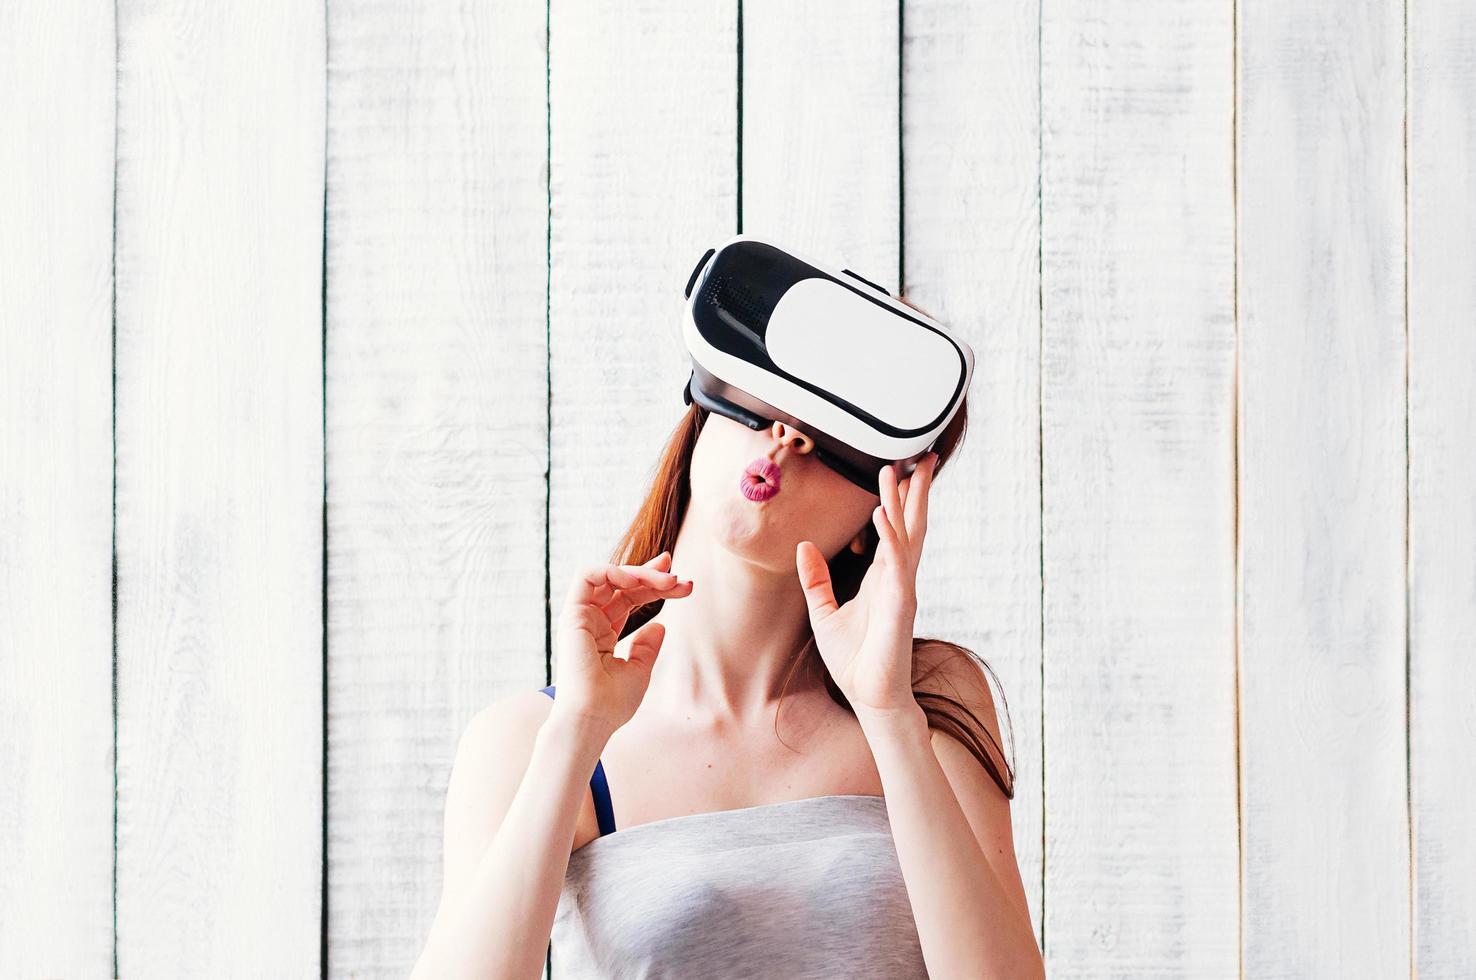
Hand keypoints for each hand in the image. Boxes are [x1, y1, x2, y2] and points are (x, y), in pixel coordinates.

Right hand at [552, 551, 692, 735]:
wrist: (592, 719)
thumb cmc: (612, 703)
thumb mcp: (639, 671)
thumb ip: (646, 647)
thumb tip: (659, 625)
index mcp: (603, 634)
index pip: (629, 598)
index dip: (653, 585)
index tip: (682, 583)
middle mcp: (591, 621)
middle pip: (622, 584)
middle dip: (652, 575)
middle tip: (679, 577)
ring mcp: (581, 617)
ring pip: (608, 576)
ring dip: (639, 572)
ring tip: (667, 581)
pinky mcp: (572, 614)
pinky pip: (587, 576)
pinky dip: (613, 571)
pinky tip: (637, 581)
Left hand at [795, 452, 937, 718]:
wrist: (869, 695)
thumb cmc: (853, 659)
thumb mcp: (824, 613)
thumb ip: (816, 580)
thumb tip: (804, 547)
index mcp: (881, 577)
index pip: (893, 529)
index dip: (897, 499)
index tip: (899, 469)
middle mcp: (896, 577)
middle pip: (909, 524)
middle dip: (914, 491)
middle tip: (921, 456)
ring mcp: (902, 589)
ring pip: (906, 536)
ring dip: (903, 503)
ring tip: (900, 472)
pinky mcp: (901, 605)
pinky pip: (896, 565)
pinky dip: (892, 539)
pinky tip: (884, 517)